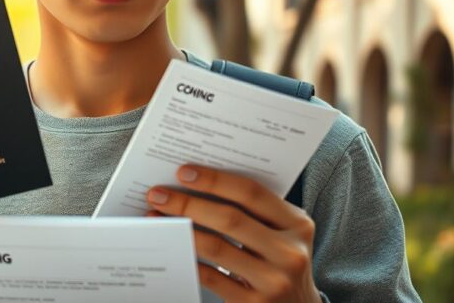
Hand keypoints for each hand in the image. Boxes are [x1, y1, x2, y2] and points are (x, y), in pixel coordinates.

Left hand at [146, 165, 321, 302]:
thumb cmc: (280, 260)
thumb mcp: (280, 233)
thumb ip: (253, 211)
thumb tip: (196, 183)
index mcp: (297, 224)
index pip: (251, 193)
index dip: (215, 180)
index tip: (184, 172)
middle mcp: (289, 252)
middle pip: (230, 219)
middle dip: (188, 203)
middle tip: (158, 194)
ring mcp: (273, 281)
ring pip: (217, 248)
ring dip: (182, 230)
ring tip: (156, 218)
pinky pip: (212, 277)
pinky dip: (189, 259)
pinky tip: (172, 247)